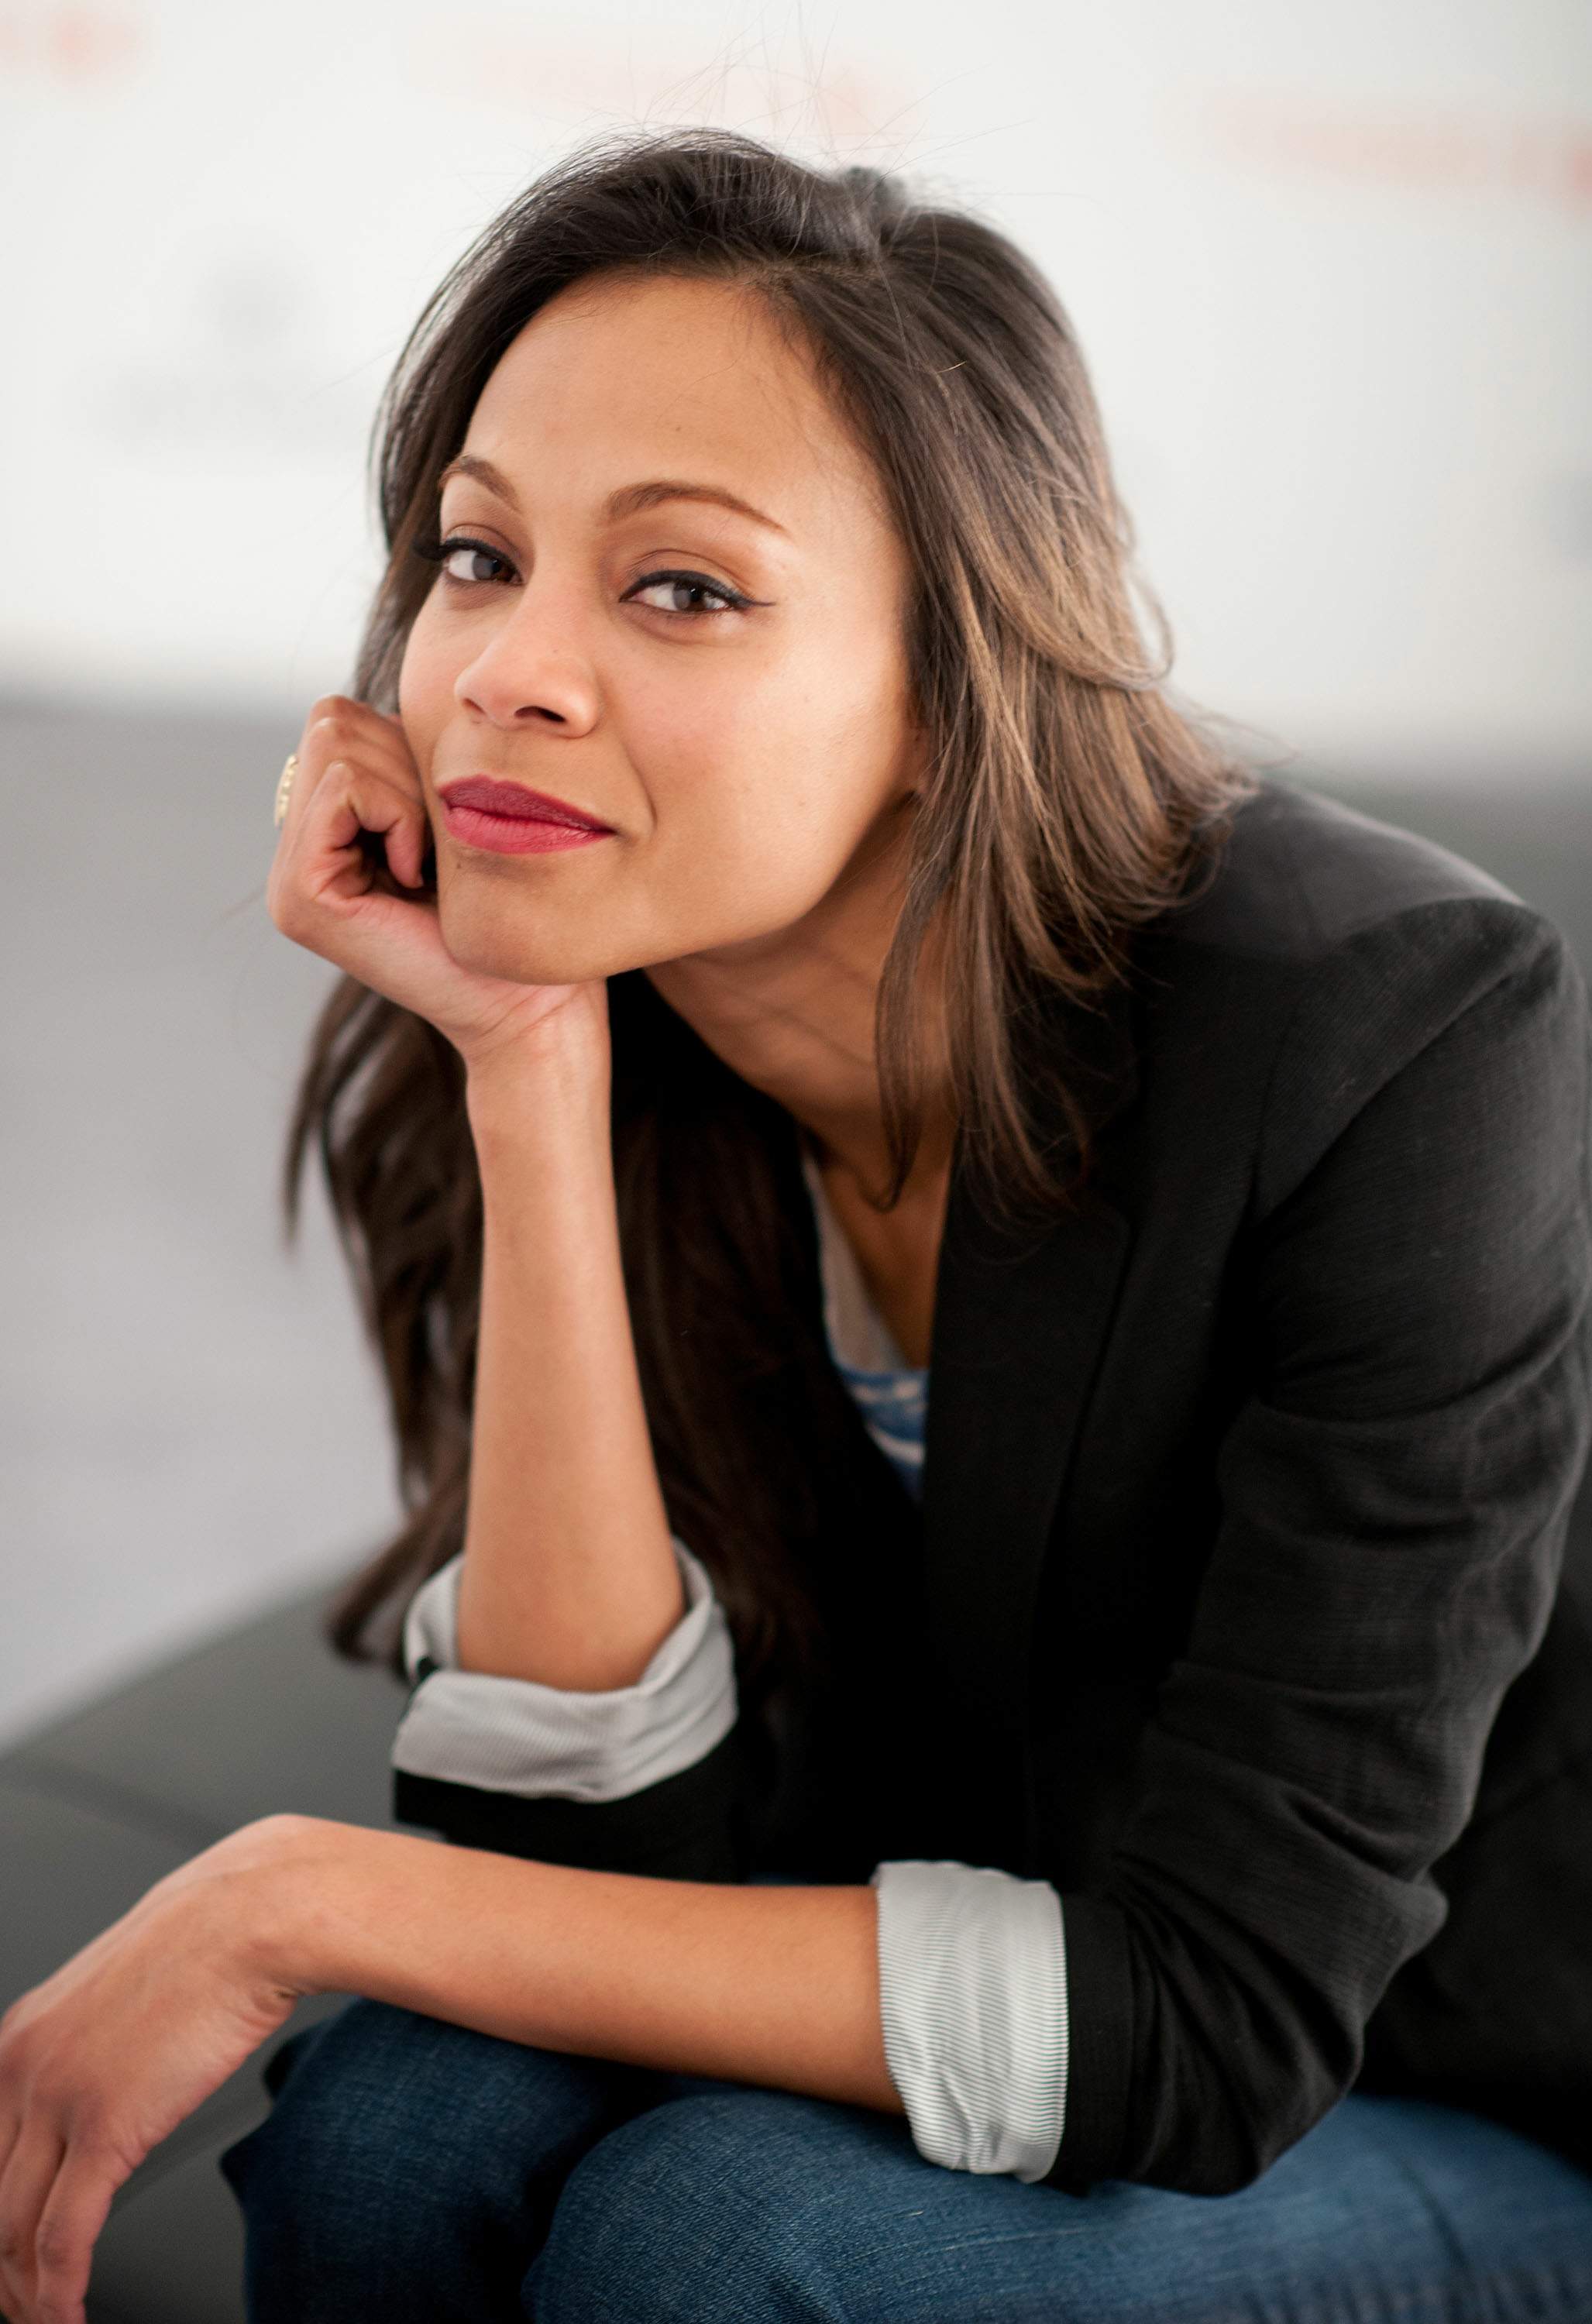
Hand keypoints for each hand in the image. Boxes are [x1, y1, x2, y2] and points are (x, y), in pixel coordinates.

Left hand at [0, 1819, 307, 2323]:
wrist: (255, 1915)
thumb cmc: (211, 1945)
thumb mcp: (122, 1997)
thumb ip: (93, 2049)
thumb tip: (105, 2093)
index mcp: (17, 2038)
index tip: (7, 2257)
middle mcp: (20, 2067)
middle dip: (1, 2268)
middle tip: (21, 2303)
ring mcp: (58, 2097)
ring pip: (12, 2230)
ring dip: (27, 2294)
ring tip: (49, 2319)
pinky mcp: (106, 2127)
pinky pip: (62, 2239)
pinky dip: (58, 2295)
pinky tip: (69, 2315)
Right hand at [268, 695, 609, 1073]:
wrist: (532, 1003)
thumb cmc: (515, 911)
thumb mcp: (457, 810)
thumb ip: (409, 759)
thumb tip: (404, 692)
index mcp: (327, 832)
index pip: (340, 720)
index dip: (406, 750)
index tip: (442, 825)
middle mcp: (297, 854)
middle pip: (332, 721)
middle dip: (403, 763)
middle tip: (436, 843)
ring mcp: (290, 880)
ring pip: (337, 743)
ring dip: (406, 790)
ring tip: (429, 861)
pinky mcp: (302, 898)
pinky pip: (346, 788)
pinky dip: (398, 814)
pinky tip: (419, 875)